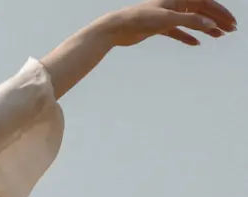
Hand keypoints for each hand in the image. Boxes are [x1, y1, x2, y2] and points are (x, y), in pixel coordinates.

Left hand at [99, 0, 236, 46]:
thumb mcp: (168, 19)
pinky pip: (177, 31)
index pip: (205, 3)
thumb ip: (190, 21)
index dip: (220, 13)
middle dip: (216, 20)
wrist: (116, 28)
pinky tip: (196, 43)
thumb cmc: (140, 19)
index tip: (231, 23)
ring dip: (205, 28)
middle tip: (230, 31)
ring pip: (191, 21)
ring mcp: (166, 16)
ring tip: (218, 36)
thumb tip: (212, 26)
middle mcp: (173, 5)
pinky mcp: (158, 27)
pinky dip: (187, 36)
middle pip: (200, 11)